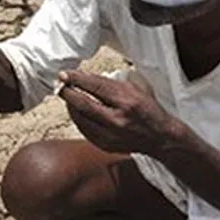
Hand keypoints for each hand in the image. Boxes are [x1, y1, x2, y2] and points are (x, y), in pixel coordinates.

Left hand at [56, 70, 179, 155]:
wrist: (159, 137)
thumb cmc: (148, 109)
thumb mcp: (135, 88)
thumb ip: (110, 83)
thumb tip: (84, 76)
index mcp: (127, 102)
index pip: (95, 87)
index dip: (77, 79)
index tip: (64, 74)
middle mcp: (117, 120)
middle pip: (84, 104)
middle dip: (68, 92)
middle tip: (60, 84)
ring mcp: (110, 135)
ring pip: (80, 118)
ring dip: (70, 106)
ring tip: (67, 95)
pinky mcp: (106, 145)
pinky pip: (84, 130)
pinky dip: (78, 118)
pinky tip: (76, 110)